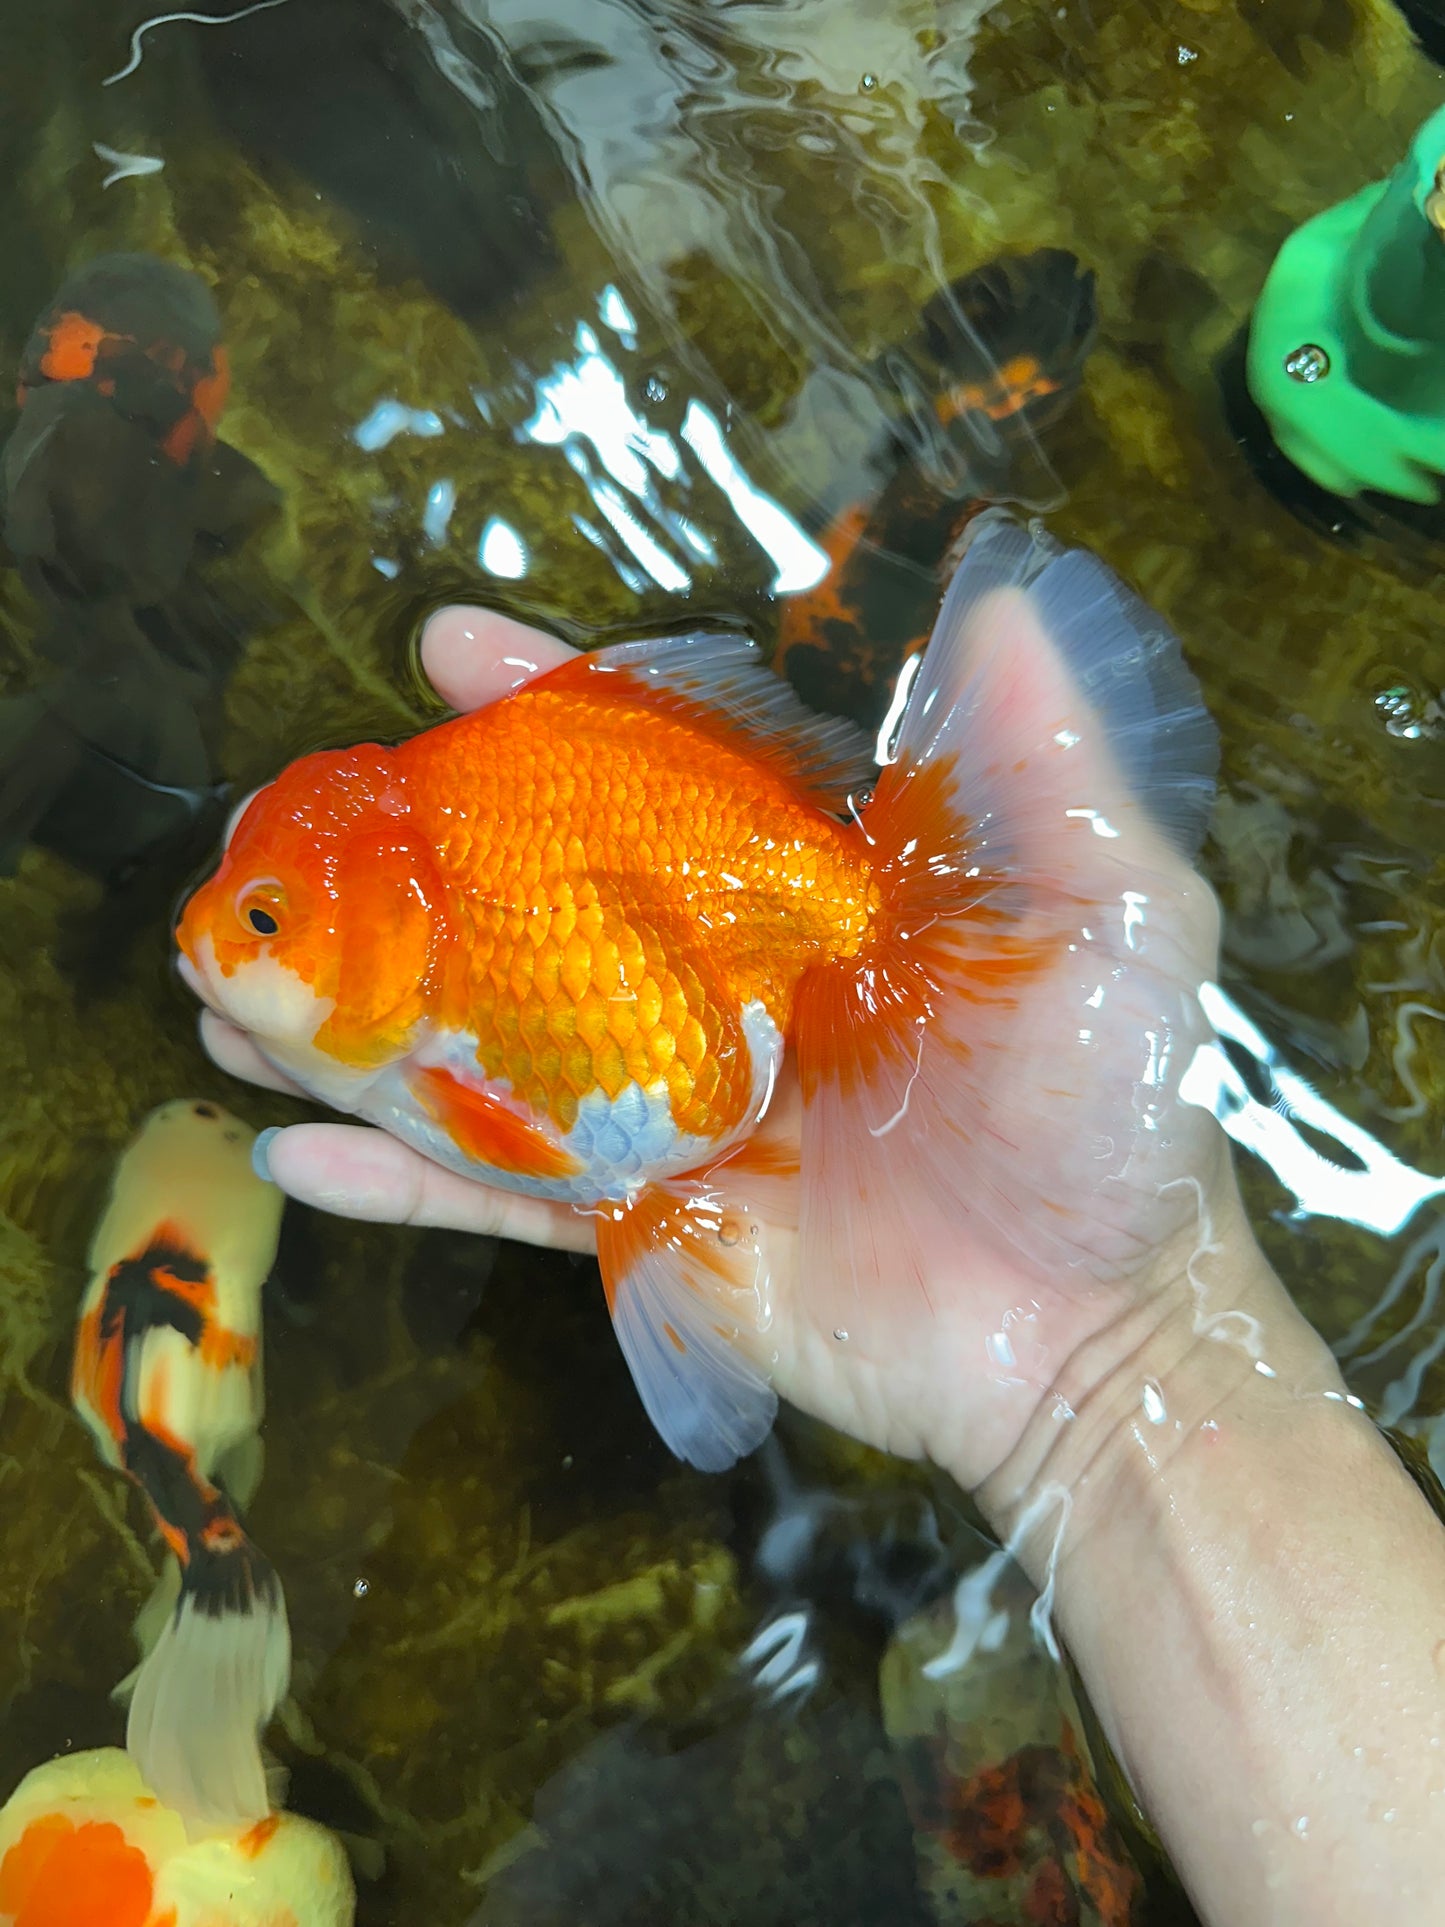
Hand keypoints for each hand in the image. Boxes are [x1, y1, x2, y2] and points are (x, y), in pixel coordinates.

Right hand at [198, 598, 1285, 1514]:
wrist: (1098, 1334)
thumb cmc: (1110, 1114)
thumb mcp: (1110, 914)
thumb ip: (1040, 760)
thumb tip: (994, 589)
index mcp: (804, 900)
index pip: (653, 776)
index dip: (551, 706)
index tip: (447, 647)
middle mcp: (718, 993)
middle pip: (532, 907)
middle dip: (404, 863)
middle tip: (278, 826)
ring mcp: (672, 1115)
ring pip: (485, 1057)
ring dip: (357, 1029)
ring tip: (228, 990)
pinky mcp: (650, 1232)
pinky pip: (502, 1204)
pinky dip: (401, 1184)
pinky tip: (291, 1154)